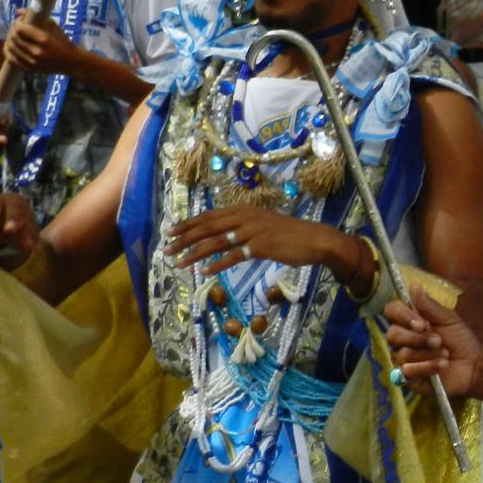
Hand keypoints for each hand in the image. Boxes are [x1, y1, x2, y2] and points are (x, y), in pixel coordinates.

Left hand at [3, 11, 77, 73]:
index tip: (21, 20)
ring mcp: (32, 62)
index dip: (17, 22)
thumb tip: (18, 11)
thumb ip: (36, 17)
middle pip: (14, 37)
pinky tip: (12, 46)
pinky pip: (11, 59)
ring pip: (10, 47)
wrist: (72, 63)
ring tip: (15, 36)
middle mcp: (36, 51)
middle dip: (13, 29)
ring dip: (10, 39)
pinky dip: (9, 51)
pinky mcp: (30, 69)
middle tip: (17, 27)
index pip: (20, 28)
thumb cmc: (64, 42)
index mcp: (44, 40)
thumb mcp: (53, 26)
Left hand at [166, 205, 364, 280]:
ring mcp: (251, 231)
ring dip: (194, 253)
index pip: (208, 216)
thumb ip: (244, 227)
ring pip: (215, 242)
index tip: (170, 232)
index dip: (187, 224)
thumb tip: (226, 236)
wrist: (315, 239)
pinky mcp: (260, 247)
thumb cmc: (291, 235)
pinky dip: (217, 264)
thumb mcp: (264, 225)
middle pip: (206, 228)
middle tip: (166, 249)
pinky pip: (233, 256)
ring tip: (179, 262)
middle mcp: (244, 218)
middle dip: (183, 239)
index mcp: (243, 210)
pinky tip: (205, 272)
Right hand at [383, 286, 482, 400]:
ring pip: (402, 354)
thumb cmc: (461, 340)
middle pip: (392, 334)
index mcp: (409, 322)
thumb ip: (429, 306)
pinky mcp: (407, 378)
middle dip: (419, 339)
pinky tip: (441, 366)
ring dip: (428, 354)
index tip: (421, 323)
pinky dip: (427, 367)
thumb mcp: (448, 320)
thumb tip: (413, 285)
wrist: (474, 365)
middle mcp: (402, 340)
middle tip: (439, 341)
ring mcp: (402, 359)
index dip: (402, 316)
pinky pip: (406, 372)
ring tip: (445, 355)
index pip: (391, 311)